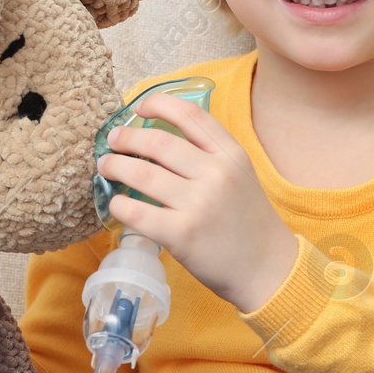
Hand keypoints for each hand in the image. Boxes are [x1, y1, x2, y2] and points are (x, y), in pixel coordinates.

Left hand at [98, 92, 298, 313]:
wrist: (267, 268)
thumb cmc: (247, 220)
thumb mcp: (239, 175)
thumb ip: (209, 154)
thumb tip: (159, 136)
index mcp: (231, 154)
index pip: (190, 115)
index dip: (159, 104)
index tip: (140, 108)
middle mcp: (216, 174)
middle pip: (158, 143)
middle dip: (127, 138)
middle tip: (113, 141)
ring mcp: (198, 204)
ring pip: (142, 174)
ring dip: (116, 166)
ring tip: (106, 166)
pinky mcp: (181, 234)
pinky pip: (136, 212)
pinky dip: (119, 205)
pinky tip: (116, 203)